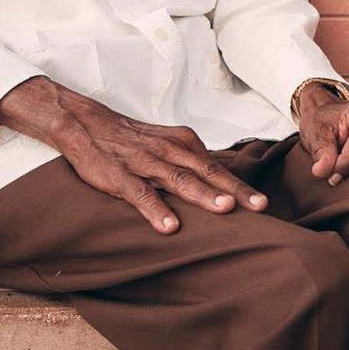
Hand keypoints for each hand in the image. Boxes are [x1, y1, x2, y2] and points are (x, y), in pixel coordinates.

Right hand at [0, 76, 267, 233]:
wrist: (84, 122)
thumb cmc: (128, 138)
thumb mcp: (164, 142)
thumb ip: (189, 159)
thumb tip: (218, 180)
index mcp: (180, 143)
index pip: (215, 166)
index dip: (239, 184)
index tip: (264, 203)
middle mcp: (167, 151)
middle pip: (206, 172)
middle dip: (234, 190)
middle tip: (260, 206)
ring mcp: (144, 163)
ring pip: (178, 179)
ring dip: (202, 194)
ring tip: (225, 209)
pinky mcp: (120, 176)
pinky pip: (140, 194)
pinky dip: (156, 209)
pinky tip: (169, 226)